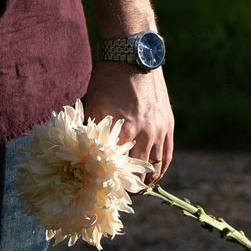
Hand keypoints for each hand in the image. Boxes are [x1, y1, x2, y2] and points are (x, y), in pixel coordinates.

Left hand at [84, 62, 174, 181]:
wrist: (132, 56)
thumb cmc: (106, 80)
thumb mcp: (93, 106)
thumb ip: (91, 131)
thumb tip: (81, 152)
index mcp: (122, 131)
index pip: (117, 169)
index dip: (110, 183)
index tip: (104, 191)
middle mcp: (144, 134)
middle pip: (138, 173)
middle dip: (129, 187)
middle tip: (120, 194)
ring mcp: (159, 129)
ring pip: (156, 167)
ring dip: (146, 181)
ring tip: (137, 189)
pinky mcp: (168, 124)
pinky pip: (167, 154)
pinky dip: (160, 168)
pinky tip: (153, 176)